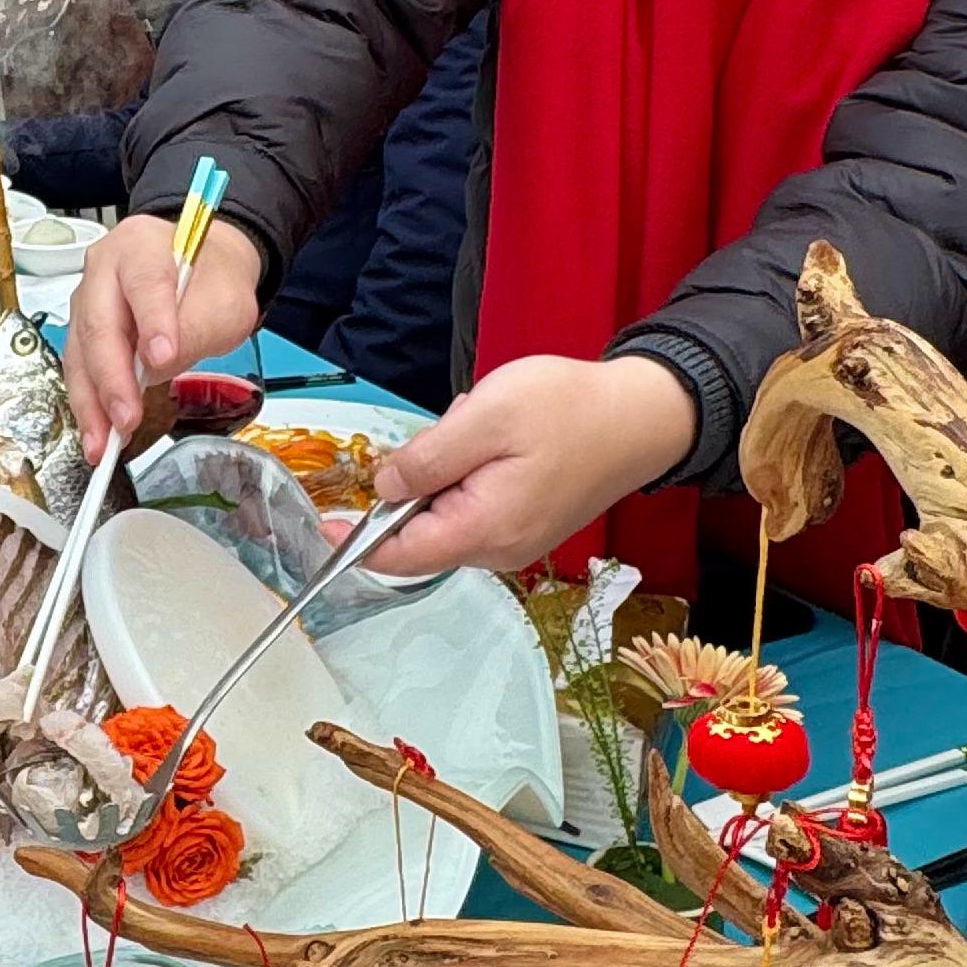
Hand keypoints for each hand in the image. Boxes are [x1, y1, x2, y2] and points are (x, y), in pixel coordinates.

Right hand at [65, 211, 266, 457]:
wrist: (201, 274)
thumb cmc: (211, 282)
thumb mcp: (226, 303)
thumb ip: (196, 329)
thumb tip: (157, 366)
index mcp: (143, 245)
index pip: (145, 283)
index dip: (152, 322)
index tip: (162, 358)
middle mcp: (105, 268)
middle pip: (99, 323)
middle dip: (112, 378)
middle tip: (126, 417)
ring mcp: (88, 299)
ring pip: (81, 352)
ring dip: (91, 402)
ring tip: (102, 443)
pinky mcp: (83, 330)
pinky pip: (80, 369)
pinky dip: (89, 405)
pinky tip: (96, 434)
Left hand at [361, 355, 699, 577]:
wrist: (643, 416)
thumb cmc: (572, 410)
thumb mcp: (485, 419)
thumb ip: (425, 459)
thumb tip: (380, 488)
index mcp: (483, 530)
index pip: (398, 557)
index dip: (354, 541)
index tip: (323, 521)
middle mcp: (497, 550)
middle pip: (419, 532)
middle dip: (416, 481)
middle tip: (458, 428)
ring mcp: (514, 541)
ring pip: (445, 514)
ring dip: (447, 470)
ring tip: (486, 428)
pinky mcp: (525, 525)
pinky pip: (472, 505)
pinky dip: (469, 472)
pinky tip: (499, 439)